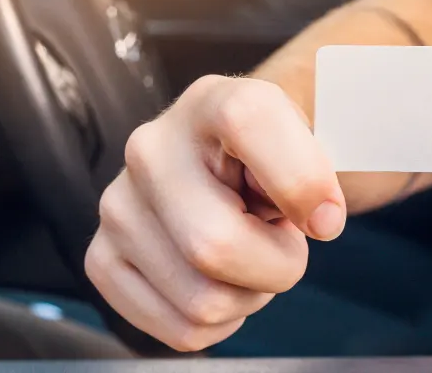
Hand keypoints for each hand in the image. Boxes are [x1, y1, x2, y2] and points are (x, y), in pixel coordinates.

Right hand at [85, 75, 345, 351]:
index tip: (327, 217)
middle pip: (214, 245)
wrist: (224, 166)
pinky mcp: (103, 256)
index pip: (248, 123)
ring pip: (201, 301)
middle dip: (276, 265)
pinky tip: (219, 279)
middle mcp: (150, 147)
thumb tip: (320, 220)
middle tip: (281, 240)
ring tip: (247, 253)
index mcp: (211, 102)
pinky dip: (218, 322)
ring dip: (247, 295)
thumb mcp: (307, 145)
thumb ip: (321, 170)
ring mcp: (119, 204)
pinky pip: (179, 329)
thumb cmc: (271, 161)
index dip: (301, 181)